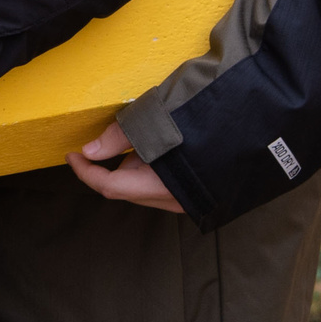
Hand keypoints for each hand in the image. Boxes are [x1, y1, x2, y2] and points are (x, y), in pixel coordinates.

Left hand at [67, 121, 187, 213]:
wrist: (248, 127)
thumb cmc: (196, 121)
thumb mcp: (151, 123)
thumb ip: (117, 139)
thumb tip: (90, 151)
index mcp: (161, 186)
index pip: (110, 185)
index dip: (86, 171)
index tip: (72, 156)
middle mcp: (173, 200)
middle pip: (124, 188)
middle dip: (108, 168)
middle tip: (101, 144)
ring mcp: (184, 198)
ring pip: (141, 187)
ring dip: (131, 166)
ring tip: (141, 139)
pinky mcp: (190, 192)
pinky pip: (157, 184)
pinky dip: (148, 168)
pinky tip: (154, 148)